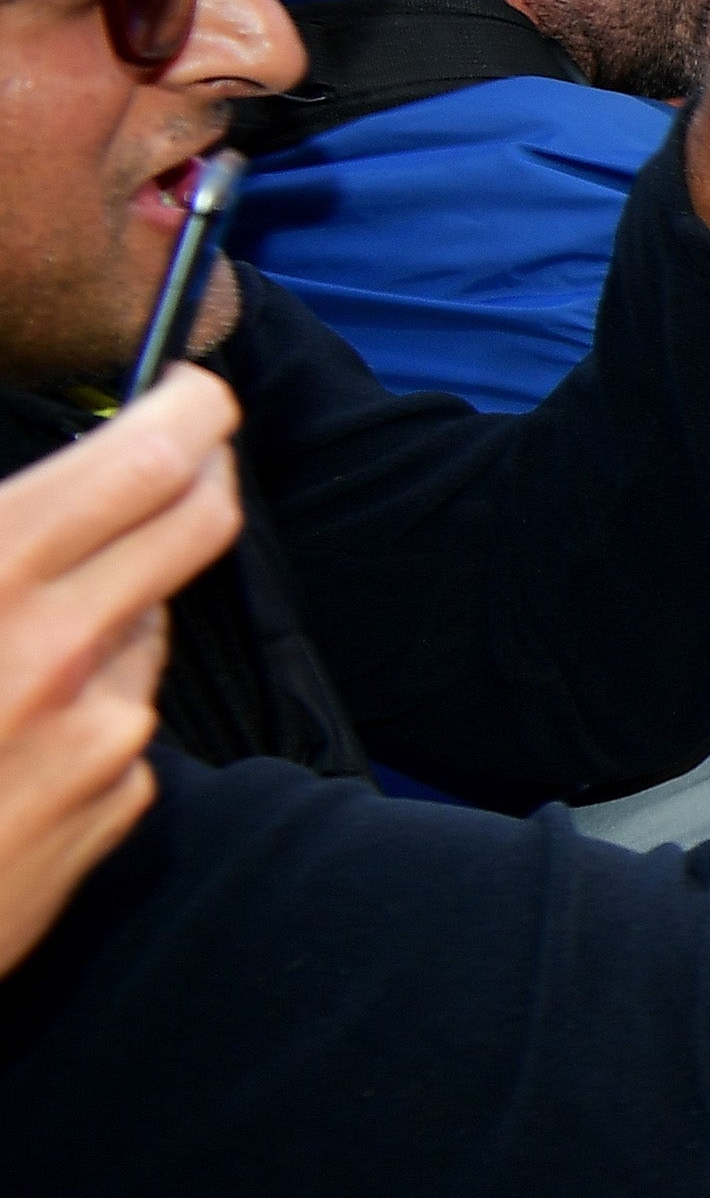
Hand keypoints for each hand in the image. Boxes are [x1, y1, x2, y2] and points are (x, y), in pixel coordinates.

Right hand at [0, 376, 242, 972]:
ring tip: (15, 635)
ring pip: (145, 627)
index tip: (191, 391)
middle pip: (198, 523)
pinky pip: (120, 720)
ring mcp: (102, 736)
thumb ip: (2, 534)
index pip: (149, 460)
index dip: (188, 410)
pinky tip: (6, 732)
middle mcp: (61, 651)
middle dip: (201, 472)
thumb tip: (37, 502)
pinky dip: (85, 703)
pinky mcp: (116, 806)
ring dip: (112, 605)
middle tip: (191, 447)